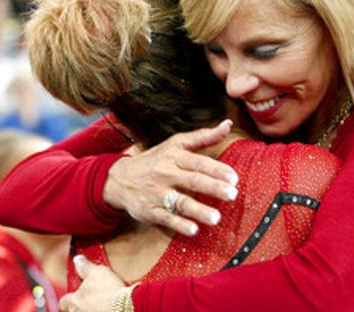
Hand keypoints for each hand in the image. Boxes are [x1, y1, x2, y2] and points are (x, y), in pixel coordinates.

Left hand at [59, 256, 124, 311]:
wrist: (127, 308)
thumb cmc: (110, 291)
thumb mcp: (98, 272)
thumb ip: (85, 267)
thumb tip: (77, 260)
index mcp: (74, 302)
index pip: (64, 302)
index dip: (69, 298)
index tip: (75, 295)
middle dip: (79, 308)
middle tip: (91, 303)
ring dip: (90, 311)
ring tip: (101, 308)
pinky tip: (109, 311)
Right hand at [102, 120, 238, 235]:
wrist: (119, 179)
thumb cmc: (155, 160)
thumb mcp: (175, 144)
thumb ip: (203, 137)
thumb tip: (228, 124)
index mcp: (173, 156)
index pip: (197, 162)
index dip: (216, 169)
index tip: (234, 177)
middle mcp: (165, 174)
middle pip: (192, 180)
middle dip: (213, 187)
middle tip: (232, 195)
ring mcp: (157, 193)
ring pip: (180, 202)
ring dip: (198, 210)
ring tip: (216, 218)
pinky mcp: (150, 211)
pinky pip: (166, 218)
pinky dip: (179, 225)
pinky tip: (193, 230)